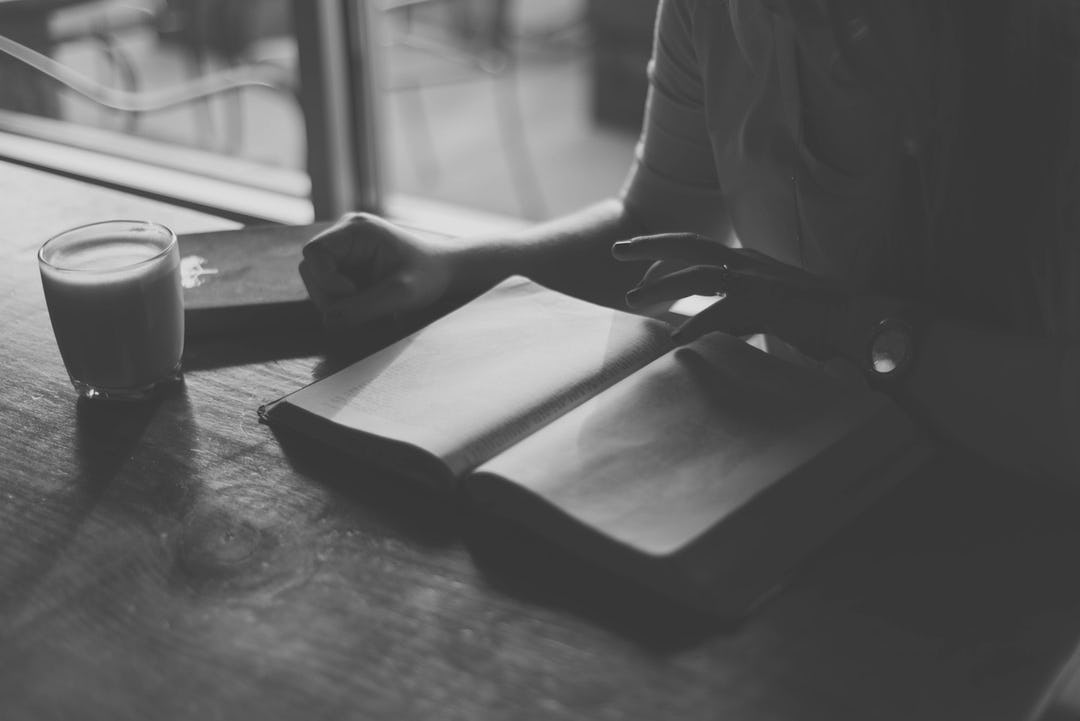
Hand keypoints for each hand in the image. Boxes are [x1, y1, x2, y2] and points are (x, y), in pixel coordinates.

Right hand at [299, 213, 458, 329]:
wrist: (443, 272)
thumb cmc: (427, 276)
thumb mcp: (399, 294)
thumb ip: (363, 308)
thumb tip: (328, 322)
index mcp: (356, 230)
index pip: (314, 253)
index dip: (326, 279)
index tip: (353, 293)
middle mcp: (344, 235)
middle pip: (312, 270)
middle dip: (332, 296)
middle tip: (368, 307)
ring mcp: (343, 250)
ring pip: (317, 283)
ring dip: (338, 302)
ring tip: (373, 305)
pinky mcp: (346, 266)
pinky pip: (329, 290)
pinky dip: (344, 303)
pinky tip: (370, 303)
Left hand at [612, 232, 850, 354]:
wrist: (853, 320)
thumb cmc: (810, 318)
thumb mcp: (763, 308)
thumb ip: (733, 310)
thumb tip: (704, 324)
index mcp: (744, 260)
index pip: (694, 248)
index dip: (663, 255)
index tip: (638, 272)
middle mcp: (746, 262)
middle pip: (688, 244)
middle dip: (649, 247)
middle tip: (616, 251)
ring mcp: (756, 280)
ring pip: (698, 275)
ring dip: (662, 286)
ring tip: (633, 301)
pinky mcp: (766, 302)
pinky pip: (722, 311)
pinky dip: (697, 323)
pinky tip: (676, 338)